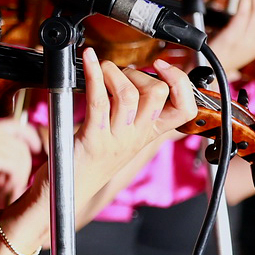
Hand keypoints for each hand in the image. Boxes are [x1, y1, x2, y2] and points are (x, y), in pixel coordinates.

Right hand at [0, 114, 40, 193]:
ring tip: (5, 188)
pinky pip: (14, 166)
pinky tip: (3, 188)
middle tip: (12, 182)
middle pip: (21, 146)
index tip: (36, 149)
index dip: (31, 137)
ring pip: (20, 156)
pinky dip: (14, 180)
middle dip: (24, 166)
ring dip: (18, 176)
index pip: (17, 126)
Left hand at [72, 50, 196, 196]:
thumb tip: (137, 75)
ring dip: (115, 72)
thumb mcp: (124, 135)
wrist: (69, 193)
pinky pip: (98, 101)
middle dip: (140, 73)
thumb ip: (136, 111)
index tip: (163, 68)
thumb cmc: (93, 158)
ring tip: (103, 69)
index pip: (185, 110)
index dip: (181, 83)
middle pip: (158, 94)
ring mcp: (116, 139)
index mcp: (149, 135)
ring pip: (129, 95)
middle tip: (121, 74)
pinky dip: (94, 74)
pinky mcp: (93, 139)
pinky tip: (89, 61)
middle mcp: (137, 137)